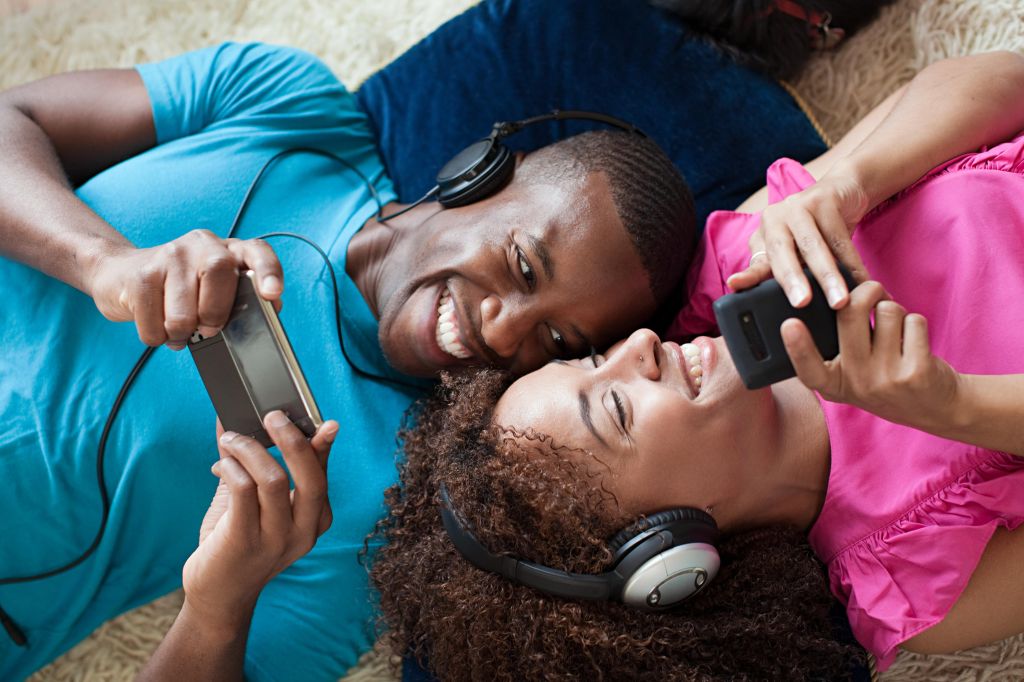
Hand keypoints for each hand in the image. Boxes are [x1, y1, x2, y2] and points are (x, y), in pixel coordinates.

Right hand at [85, 230, 283, 348]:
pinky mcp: (141, 274)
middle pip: (218, 274)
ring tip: (179, 331)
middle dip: (215, 314)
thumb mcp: (217, 288)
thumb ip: (243, 298)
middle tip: (208, 329)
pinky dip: (157, 336)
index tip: (271, 294)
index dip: (268, 272)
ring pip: (183, 312)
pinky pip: (154, 324)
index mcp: (230, 250)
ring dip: (181, 334)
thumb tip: (266, 315)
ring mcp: (170, 255)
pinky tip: (158, 326)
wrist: (123, 273)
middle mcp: (202, 244)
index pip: (258, 252)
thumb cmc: (182, 290)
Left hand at [182, 412, 336, 627]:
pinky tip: (222, 463)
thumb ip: (255, 465)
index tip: (326, 423)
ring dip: (250, 449)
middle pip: (309, 477)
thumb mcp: (258, 504)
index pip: (323, 475)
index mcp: (316, 520)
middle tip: (272, 416)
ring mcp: (275, 540)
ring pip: (274, 479)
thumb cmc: (239, 541)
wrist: (219, 594)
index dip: (323, 447)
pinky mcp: (244, 543)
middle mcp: (303, 531)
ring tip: (231, 438)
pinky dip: (233, 468)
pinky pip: (243, 492)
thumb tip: (236, 420)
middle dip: (292, 440)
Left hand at [726, 169, 870, 308]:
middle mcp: (775, 218)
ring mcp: (798, 206)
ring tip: (840, 301)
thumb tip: (767, 303)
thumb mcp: (793, 250)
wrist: (842, 190)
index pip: (756, 261)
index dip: (747, 275)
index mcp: (764, 234)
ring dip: (829, 276)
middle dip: (792, 279)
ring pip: (814, 247)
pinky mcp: (824, 199)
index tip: (734, 285)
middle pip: (782, 253)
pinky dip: (854, 263)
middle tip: (801, 303)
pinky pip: (841, 237)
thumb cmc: (813, 231)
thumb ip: (779, 271)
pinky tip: (863, 282)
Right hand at [781, 281, 960, 430]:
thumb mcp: (856, 373)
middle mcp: (856, 384)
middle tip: (874, 291)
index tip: (789, 325)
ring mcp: (886, 380)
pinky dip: (916, 323)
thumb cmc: (888, 377)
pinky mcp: (916, 372)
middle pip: (849, 313)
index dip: (797, 345)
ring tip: (898, 332)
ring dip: (896, 311)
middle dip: (867, 290)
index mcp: (833, 385)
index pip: (808, 368)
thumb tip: (846, 292)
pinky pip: (914, 320)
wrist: (937, 408)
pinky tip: (916, 342)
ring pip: (887, 310)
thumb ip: (842, 343)